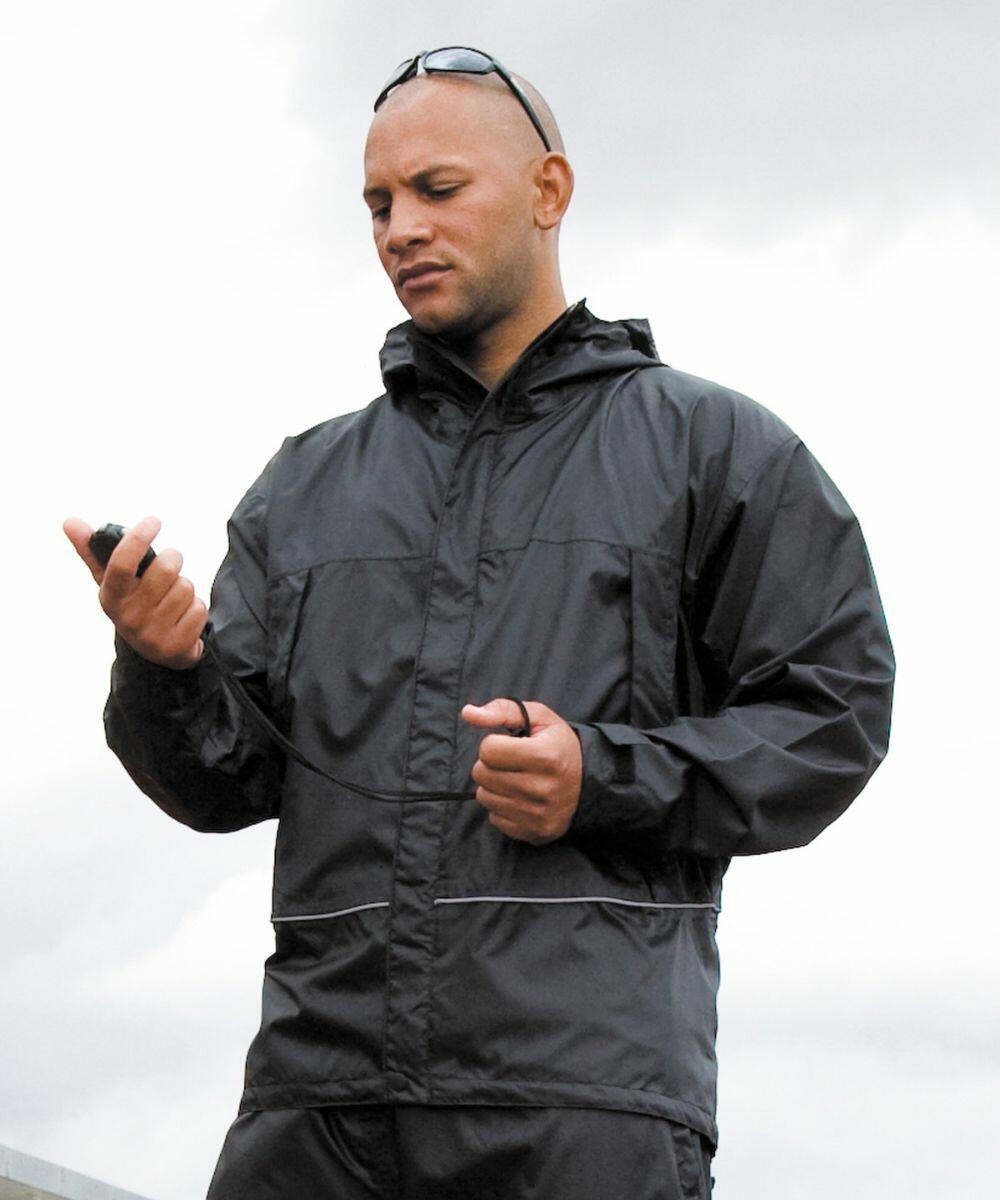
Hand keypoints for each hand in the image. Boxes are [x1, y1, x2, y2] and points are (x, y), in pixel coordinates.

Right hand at [63, 515, 207, 669]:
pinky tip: (183, 617)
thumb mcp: (113, 583)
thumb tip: (70, 522)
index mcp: (111, 597)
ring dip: (186, 587)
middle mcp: (128, 617)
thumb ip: (94, 552)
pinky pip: (199, 609)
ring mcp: (152, 634)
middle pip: (166, 569)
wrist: (158, 651)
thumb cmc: (134, 604)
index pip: (122, 564)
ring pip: (186, 588)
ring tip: (173, 598)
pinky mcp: (176, 646)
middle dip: (174, 559)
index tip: (154, 520)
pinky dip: (196, 608)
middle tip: (170, 564)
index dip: (138, 539)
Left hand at [461, 698, 582, 844]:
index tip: (510, 745)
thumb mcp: (540, 718)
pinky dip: (502, 806)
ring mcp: (538, 814)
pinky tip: (521, 798)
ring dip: (494, 785)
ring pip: (484, 797)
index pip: (488, 750)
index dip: (494, 743)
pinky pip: (494, 818)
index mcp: (545, 756)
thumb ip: (503, 710)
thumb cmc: (558, 746)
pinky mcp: (535, 832)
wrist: (589, 783)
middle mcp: (542, 788)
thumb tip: (468, 713)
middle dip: (490, 764)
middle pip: (481, 774)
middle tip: (511, 763)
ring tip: (515, 779)